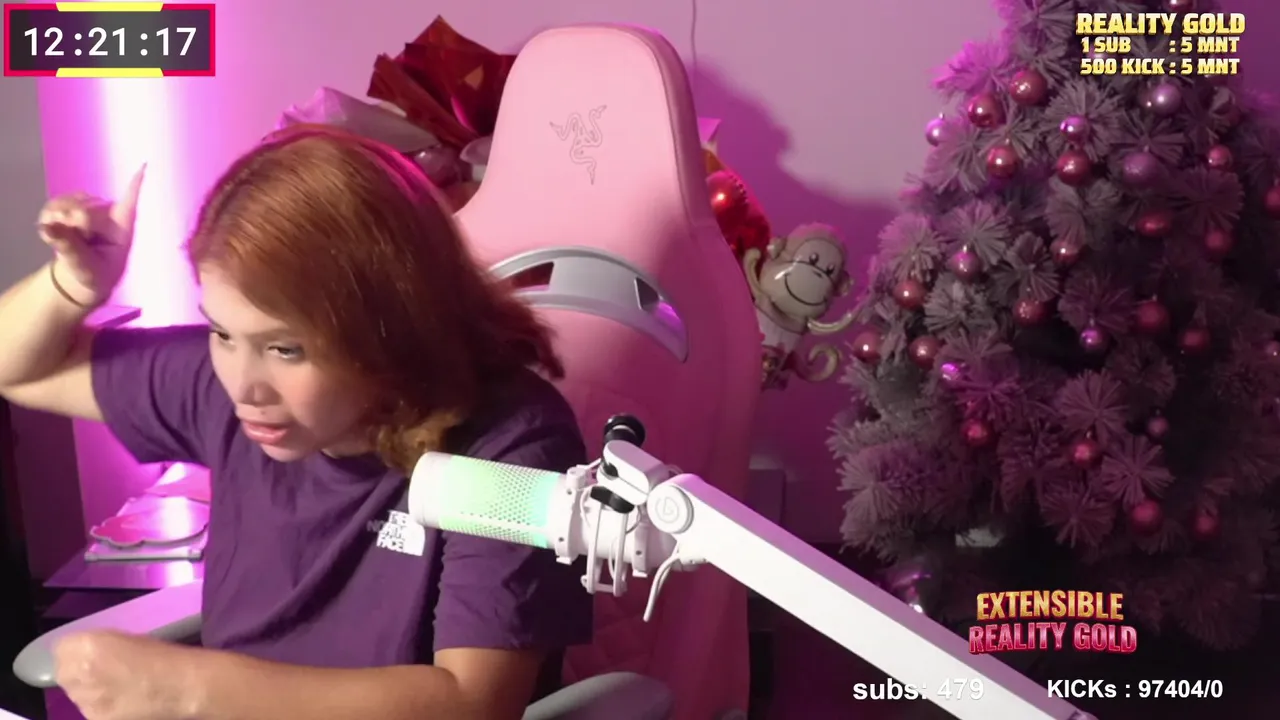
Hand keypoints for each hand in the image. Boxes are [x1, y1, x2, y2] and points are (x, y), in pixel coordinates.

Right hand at [38, 166, 144, 306]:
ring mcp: (89, 207)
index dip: (135, 185)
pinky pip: (54, 204)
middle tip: (75, 240)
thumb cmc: (96, 273)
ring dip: (59, 221)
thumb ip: (69, 247)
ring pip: (67, 204)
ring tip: (67, 238)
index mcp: (123, 228)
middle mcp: (108, 212)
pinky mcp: (72, 206)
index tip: (145, 166)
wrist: (83, 275)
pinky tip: (52, 227)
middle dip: (73, 225)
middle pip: (84, 210)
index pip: (129, 203)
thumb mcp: (85, 267)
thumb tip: (47, 226)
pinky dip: (48, 216)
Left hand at [53, 629, 196, 719]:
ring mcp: (83, 699)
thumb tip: (86, 654)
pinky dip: (98, 706)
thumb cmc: (161, 655)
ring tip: (115, 689)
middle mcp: (78, 672)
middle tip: (104, 671)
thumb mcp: (126, 638)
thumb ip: (98, 644)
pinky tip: (120, 703)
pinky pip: (87, 710)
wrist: (181, 688)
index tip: (93, 653)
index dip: (77, 650)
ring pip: (73, 693)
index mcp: (88, 645)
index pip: (62, 647)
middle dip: (78, 671)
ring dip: (87, 690)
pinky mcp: (93, 719)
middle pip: (63, 671)